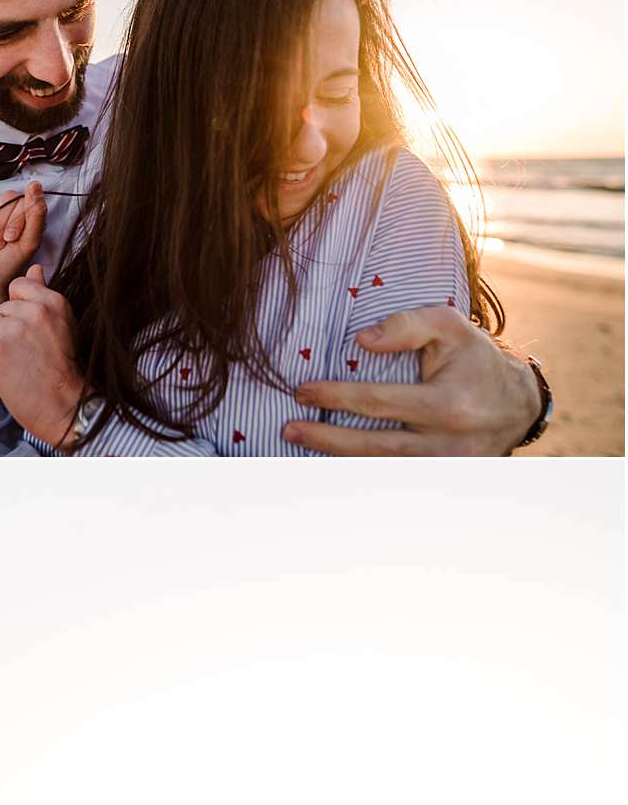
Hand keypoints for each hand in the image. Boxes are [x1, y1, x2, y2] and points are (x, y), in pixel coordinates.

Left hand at [0, 265, 82, 447]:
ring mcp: (13, 331)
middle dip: (5, 332)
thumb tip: (34, 268)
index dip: (16, 309)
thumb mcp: (62, 324)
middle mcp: (33, 312)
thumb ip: (43, 295)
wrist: (65, 406)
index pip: (17, 286)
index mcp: (51, 302)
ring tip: (18, 366)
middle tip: (26, 355)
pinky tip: (8, 377)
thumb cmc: (63, 369)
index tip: (29, 330)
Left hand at [282, 305, 540, 453]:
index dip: (336, 396)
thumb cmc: (475, 361)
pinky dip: (359, 470)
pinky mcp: (438, 479)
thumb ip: (408, 324)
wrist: (516, 405)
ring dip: (335, 457)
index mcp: (447, 404)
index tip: (303, 389)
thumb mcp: (451, 328)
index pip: (378, 402)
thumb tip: (362, 340)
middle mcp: (445, 443)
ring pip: (378, 469)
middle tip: (288, 427)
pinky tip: (328, 459)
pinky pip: (391, 477)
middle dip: (325, 437)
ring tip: (300, 443)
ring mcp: (441, 468)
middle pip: (372, 446)